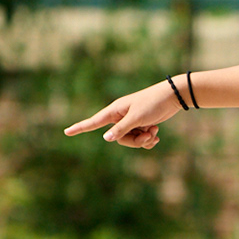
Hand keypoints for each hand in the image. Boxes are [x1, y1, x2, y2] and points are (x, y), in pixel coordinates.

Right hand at [64, 79, 186, 148]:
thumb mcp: (137, 118)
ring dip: (144, 140)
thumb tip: (106, 138)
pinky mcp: (141, 125)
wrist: (172, 97)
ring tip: (155, 131)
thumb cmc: (153, 104)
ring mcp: (131, 122)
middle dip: (135, 141)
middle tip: (149, 134)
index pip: (94, 122)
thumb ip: (121, 129)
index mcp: (115, 111)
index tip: (66, 132)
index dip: (80, 128)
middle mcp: (120, 117)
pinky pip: (140, 140)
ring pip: (131, 141)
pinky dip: (148, 140)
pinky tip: (157, 134)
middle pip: (119, 139)